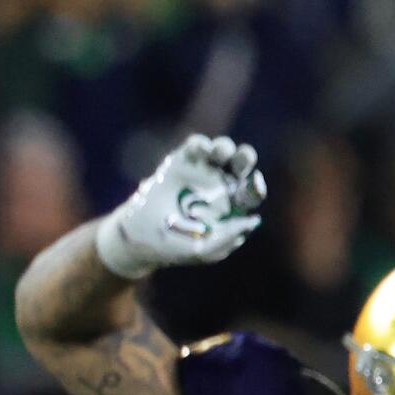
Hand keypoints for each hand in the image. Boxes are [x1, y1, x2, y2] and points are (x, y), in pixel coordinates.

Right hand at [94, 135, 265, 279]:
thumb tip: (253, 220)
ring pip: (222, 149)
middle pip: (242, 164)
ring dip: (224, 147)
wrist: (138, 236)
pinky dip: (201, 144)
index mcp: (232, 205)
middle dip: (245, 157)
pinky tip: (198, 151)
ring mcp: (201, 171)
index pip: (252, 192)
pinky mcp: (181, 161)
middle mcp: (221, 185)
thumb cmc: (174, 246)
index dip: (256, 186)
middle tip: (242, 158)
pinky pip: (197, 144)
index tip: (255, 182)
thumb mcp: (202, 250)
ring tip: (218, 153)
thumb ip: (228, 237)